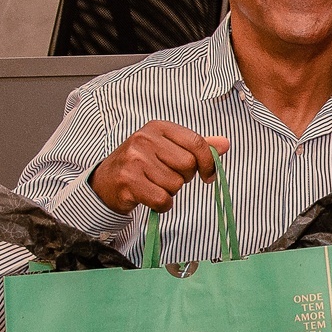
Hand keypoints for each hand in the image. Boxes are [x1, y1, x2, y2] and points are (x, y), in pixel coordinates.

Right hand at [89, 122, 230, 213]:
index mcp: (158, 127)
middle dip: (184, 177)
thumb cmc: (142, 164)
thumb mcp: (168, 148)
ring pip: (175, 184)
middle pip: (188, 165)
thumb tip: (225, 144)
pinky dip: (162, 204)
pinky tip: (150, 197)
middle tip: (168, 177)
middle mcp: (145, 139)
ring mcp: (135, 159)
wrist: (105, 181)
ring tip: (154, 184)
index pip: (197, 143)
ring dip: (170, 191)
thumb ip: (197, 147)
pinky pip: (162, 199)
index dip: (209, 162)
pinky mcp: (128, 181)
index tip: (208, 175)